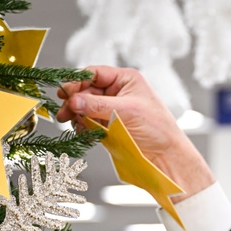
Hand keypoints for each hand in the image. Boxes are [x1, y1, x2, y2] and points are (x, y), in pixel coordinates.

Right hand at [57, 66, 213, 198]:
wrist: (167, 157)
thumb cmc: (157, 129)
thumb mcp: (126, 111)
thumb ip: (97, 104)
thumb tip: (73, 100)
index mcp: (126, 80)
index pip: (94, 74)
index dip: (77, 82)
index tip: (65, 93)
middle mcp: (118, 92)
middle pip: (86, 90)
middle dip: (74, 101)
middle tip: (63, 113)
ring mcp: (113, 109)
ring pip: (85, 107)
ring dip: (76, 114)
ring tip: (71, 123)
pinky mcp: (110, 126)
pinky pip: (89, 121)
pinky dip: (83, 126)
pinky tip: (82, 131)